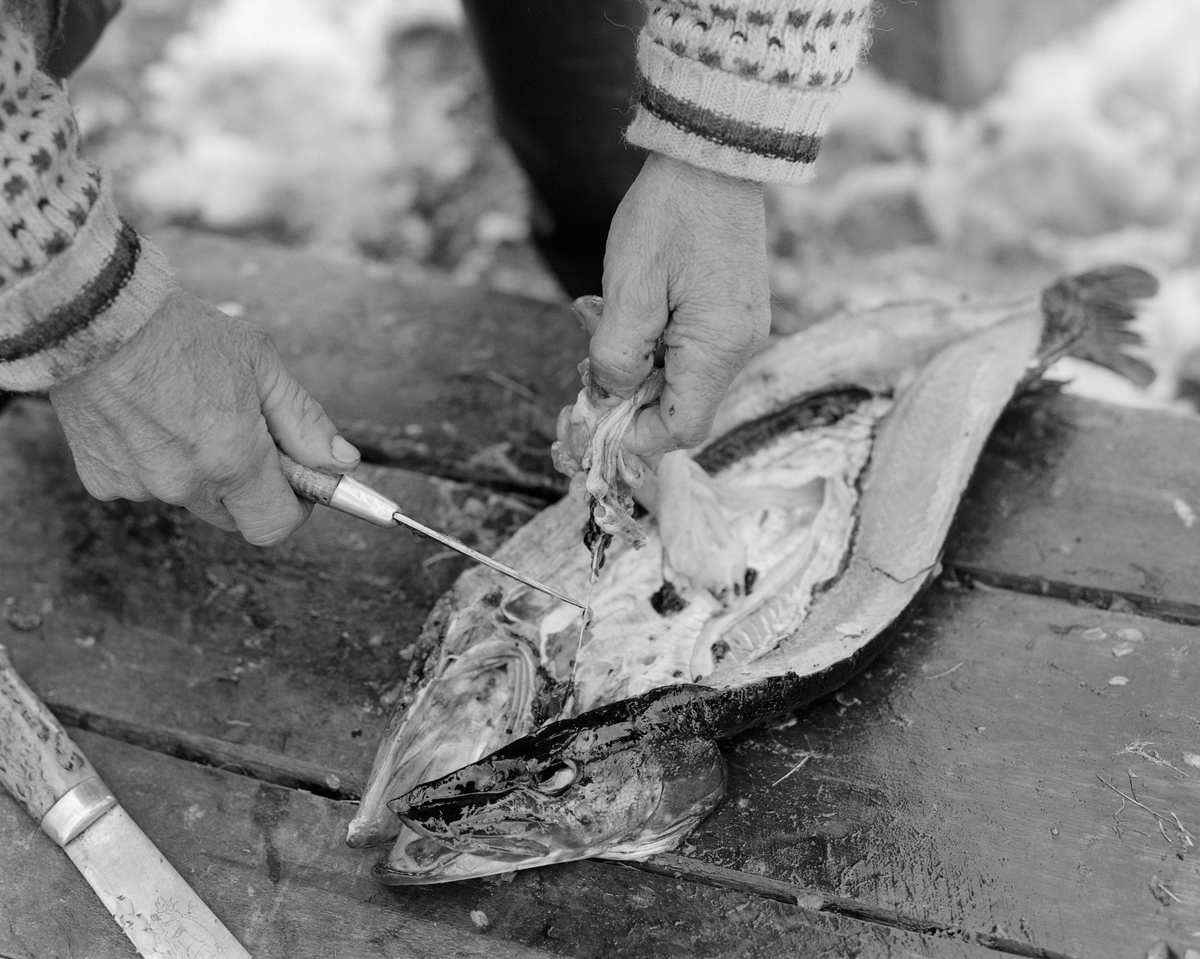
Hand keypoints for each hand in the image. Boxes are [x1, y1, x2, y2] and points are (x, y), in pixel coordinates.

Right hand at [49, 289, 358, 544]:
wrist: (91, 315)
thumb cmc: (182, 334)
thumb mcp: (261, 365)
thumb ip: (305, 422)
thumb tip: (342, 463)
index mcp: (233, 460)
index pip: (276, 526)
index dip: (294, 506)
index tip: (296, 479)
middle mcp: (186, 485)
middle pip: (236, 516)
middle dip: (250, 487)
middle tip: (243, 434)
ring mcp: (140, 488)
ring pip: (191, 498)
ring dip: (201, 471)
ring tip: (185, 411)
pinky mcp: (103, 482)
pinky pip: (146, 486)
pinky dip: (155, 462)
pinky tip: (147, 415)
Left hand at [585, 152, 769, 454]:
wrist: (713, 152)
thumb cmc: (669, 214)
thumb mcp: (627, 290)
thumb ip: (616, 358)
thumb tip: (609, 398)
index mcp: (717, 348)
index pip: (680, 430)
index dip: (634, 437)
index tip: (593, 419)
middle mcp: (740, 346)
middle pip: (678, 406)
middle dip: (627, 395)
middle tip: (584, 359)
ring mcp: (740, 328)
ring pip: (679, 377)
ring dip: (634, 362)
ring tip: (598, 316)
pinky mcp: (733, 310)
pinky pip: (689, 349)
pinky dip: (652, 341)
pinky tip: (625, 307)